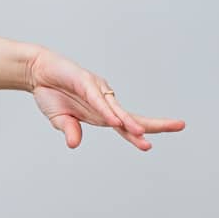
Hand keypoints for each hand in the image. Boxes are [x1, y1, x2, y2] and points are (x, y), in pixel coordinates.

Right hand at [24, 47, 185, 150]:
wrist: (38, 72)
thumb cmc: (51, 94)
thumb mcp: (59, 119)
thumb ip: (70, 130)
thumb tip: (74, 144)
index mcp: (100, 114)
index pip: (125, 127)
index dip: (139, 134)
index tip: (150, 145)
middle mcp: (104, 103)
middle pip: (132, 116)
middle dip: (155, 123)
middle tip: (180, 125)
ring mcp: (97, 91)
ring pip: (118, 110)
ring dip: (131, 123)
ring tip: (143, 135)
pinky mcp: (85, 83)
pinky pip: (98, 101)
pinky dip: (107, 112)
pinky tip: (116, 122)